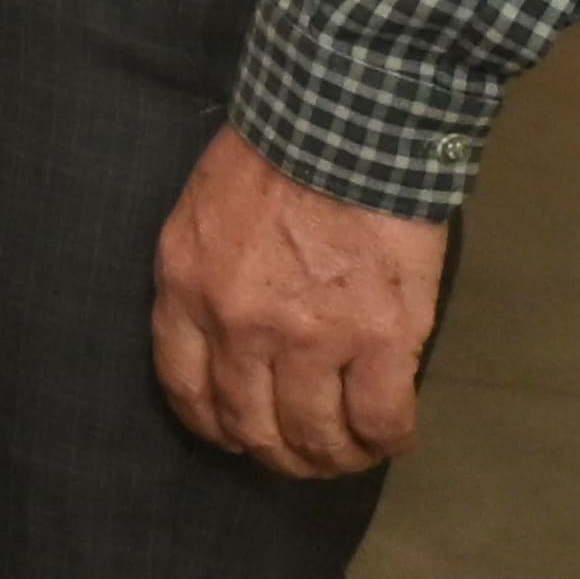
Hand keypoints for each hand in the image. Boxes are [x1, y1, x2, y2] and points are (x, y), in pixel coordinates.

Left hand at [149, 127, 445, 478]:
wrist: (342, 121)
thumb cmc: (271, 153)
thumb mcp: (202, 212)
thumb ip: (206, 277)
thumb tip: (228, 334)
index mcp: (187, 288)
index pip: (185, 388)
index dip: (214, 425)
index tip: (237, 434)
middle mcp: (240, 325)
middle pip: (252, 425)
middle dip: (278, 453)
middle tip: (302, 453)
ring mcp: (311, 338)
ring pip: (317, 436)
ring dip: (334, 457)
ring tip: (350, 452)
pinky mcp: (379, 340)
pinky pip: (381, 420)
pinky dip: (388, 441)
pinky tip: (393, 437)